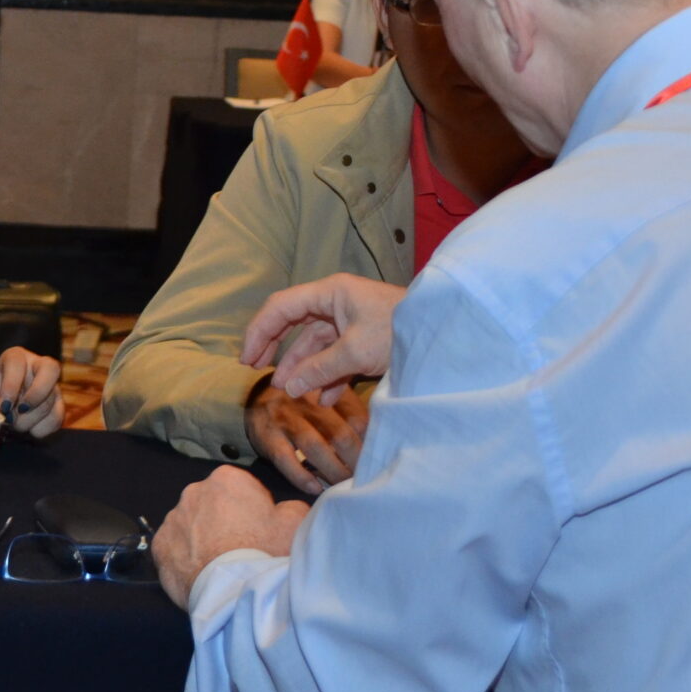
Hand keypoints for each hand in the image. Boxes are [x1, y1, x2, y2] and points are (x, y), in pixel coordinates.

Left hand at [0, 348, 63, 437]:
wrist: (0, 404)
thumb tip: (0, 411)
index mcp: (16, 357)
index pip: (18, 363)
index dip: (11, 385)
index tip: (4, 405)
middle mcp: (38, 365)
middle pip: (48, 375)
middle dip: (31, 401)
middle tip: (14, 415)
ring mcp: (52, 384)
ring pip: (51, 401)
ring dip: (30, 420)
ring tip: (15, 425)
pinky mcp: (58, 403)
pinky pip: (57, 418)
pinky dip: (41, 429)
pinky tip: (29, 430)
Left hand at [154, 466, 310, 608]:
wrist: (233, 593)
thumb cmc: (266, 553)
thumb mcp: (296, 523)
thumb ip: (290, 507)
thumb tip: (281, 511)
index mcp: (226, 479)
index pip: (241, 488)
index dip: (252, 509)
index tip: (260, 530)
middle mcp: (194, 492)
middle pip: (212, 505)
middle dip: (223, 521)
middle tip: (239, 550)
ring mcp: (172, 519)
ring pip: (190, 526)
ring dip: (202, 539)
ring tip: (219, 565)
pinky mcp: (158, 546)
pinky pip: (173, 548)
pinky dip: (184, 558)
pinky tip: (200, 574)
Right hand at [240, 274, 404, 402]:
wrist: (444, 337)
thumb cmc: (400, 332)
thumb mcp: (355, 352)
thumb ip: (318, 370)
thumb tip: (288, 388)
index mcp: (330, 293)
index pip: (281, 307)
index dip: (259, 332)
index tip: (246, 359)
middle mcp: (336, 303)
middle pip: (294, 324)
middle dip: (277, 350)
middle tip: (256, 370)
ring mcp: (350, 320)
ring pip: (316, 344)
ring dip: (304, 368)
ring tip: (290, 392)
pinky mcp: (364, 339)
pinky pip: (336, 356)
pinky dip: (328, 375)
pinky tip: (323, 398)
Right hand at [246, 377, 367, 495]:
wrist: (259, 396)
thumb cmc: (305, 403)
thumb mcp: (329, 397)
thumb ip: (350, 412)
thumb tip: (378, 441)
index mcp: (329, 392)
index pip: (357, 418)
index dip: (370, 443)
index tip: (377, 460)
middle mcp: (308, 402)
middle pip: (339, 434)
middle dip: (355, 461)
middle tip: (364, 479)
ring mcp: (286, 419)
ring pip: (315, 446)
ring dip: (332, 471)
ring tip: (343, 487)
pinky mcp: (268, 436)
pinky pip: (286, 459)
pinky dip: (302, 476)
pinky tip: (315, 488)